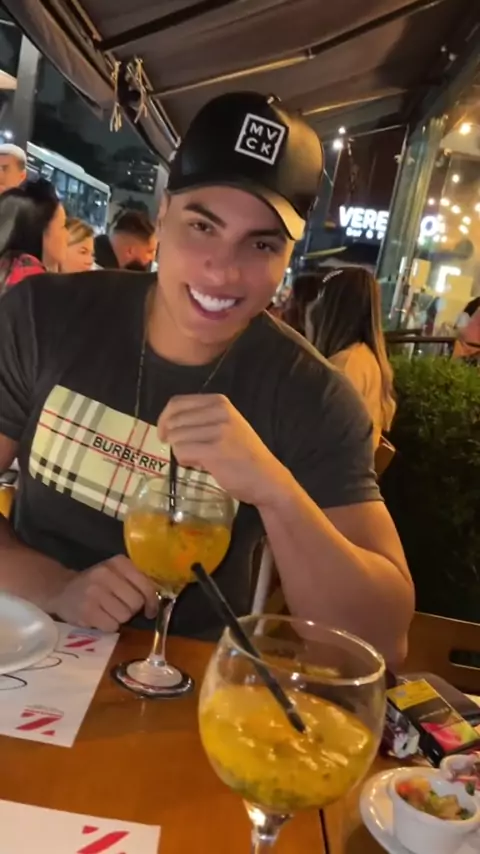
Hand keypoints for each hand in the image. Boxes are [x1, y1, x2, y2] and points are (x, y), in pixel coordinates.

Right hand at [50, 555, 158, 632]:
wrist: (62, 590)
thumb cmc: (96, 584)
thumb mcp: (116, 574)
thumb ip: (136, 581)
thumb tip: (157, 601)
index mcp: (118, 563)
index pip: (146, 584)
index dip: (151, 601)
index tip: (150, 610)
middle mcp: (106, 574)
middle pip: (136, 603)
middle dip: (132, 609)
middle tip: (120, 607)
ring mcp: (95, 592)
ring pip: (125, 616)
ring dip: (119, 618)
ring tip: (107, 611)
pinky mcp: (87, 610)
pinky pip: (111, 626)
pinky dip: (108, 626)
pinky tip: (99, 617)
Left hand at [158, 394, 288, 505]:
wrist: (267, 478)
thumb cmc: (243, 454)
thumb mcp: (225, 425)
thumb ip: (201, 419)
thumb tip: (166, 424)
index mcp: (219, 402)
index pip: (177, 403)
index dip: (164, 419)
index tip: (164, 433)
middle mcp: (220, 411)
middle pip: (174, 421)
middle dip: (174, 439)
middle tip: (188, 451)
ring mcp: (218, 430)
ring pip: (176, 437)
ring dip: (181, 451)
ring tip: (198, 459)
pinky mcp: (215, 450)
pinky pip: (181, 451)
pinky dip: (184, 460)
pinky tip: (198, 464)